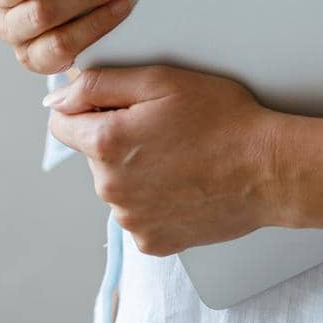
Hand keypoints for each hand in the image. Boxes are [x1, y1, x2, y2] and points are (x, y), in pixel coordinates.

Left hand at [44, 64, 283, 254]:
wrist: (267, 170)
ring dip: (137, 169)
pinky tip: (185, 182)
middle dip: (118, 137)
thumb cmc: (223, 119)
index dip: (87, 107)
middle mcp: (109, 189)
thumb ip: (100, 83)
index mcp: (105, 143)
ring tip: (182, 155)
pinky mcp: (152, 242)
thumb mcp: (162, 79)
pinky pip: (139, 213)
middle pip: (93, 154)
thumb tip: (56, 97)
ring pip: (117, 185)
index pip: (61, 124)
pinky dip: (155, 199)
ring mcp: (130, 220)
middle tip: (165, 126)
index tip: (120, 104)